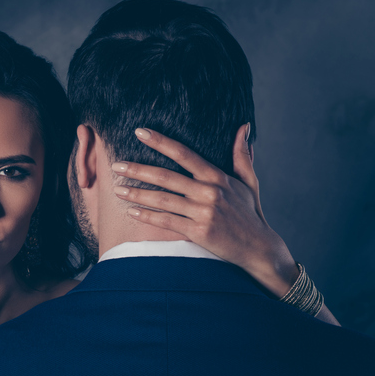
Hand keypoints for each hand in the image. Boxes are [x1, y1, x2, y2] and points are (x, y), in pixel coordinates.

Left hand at [112, 125, 298, 297]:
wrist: (258, 248)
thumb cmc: (250, 214)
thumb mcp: (249, 182)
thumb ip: (242, 155)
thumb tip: (243, 127)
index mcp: (218, 177)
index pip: (184, 154)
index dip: (161, 142)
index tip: (140, 132)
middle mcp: (209, 192)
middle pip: (166, 177)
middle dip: (138, 169)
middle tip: (116, 165)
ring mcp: (203, 212)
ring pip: (162, 199)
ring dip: (137, 193)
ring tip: (117, 189)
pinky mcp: (199, 232)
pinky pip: (167, 221)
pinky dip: (148, 216)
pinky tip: (132, 211)